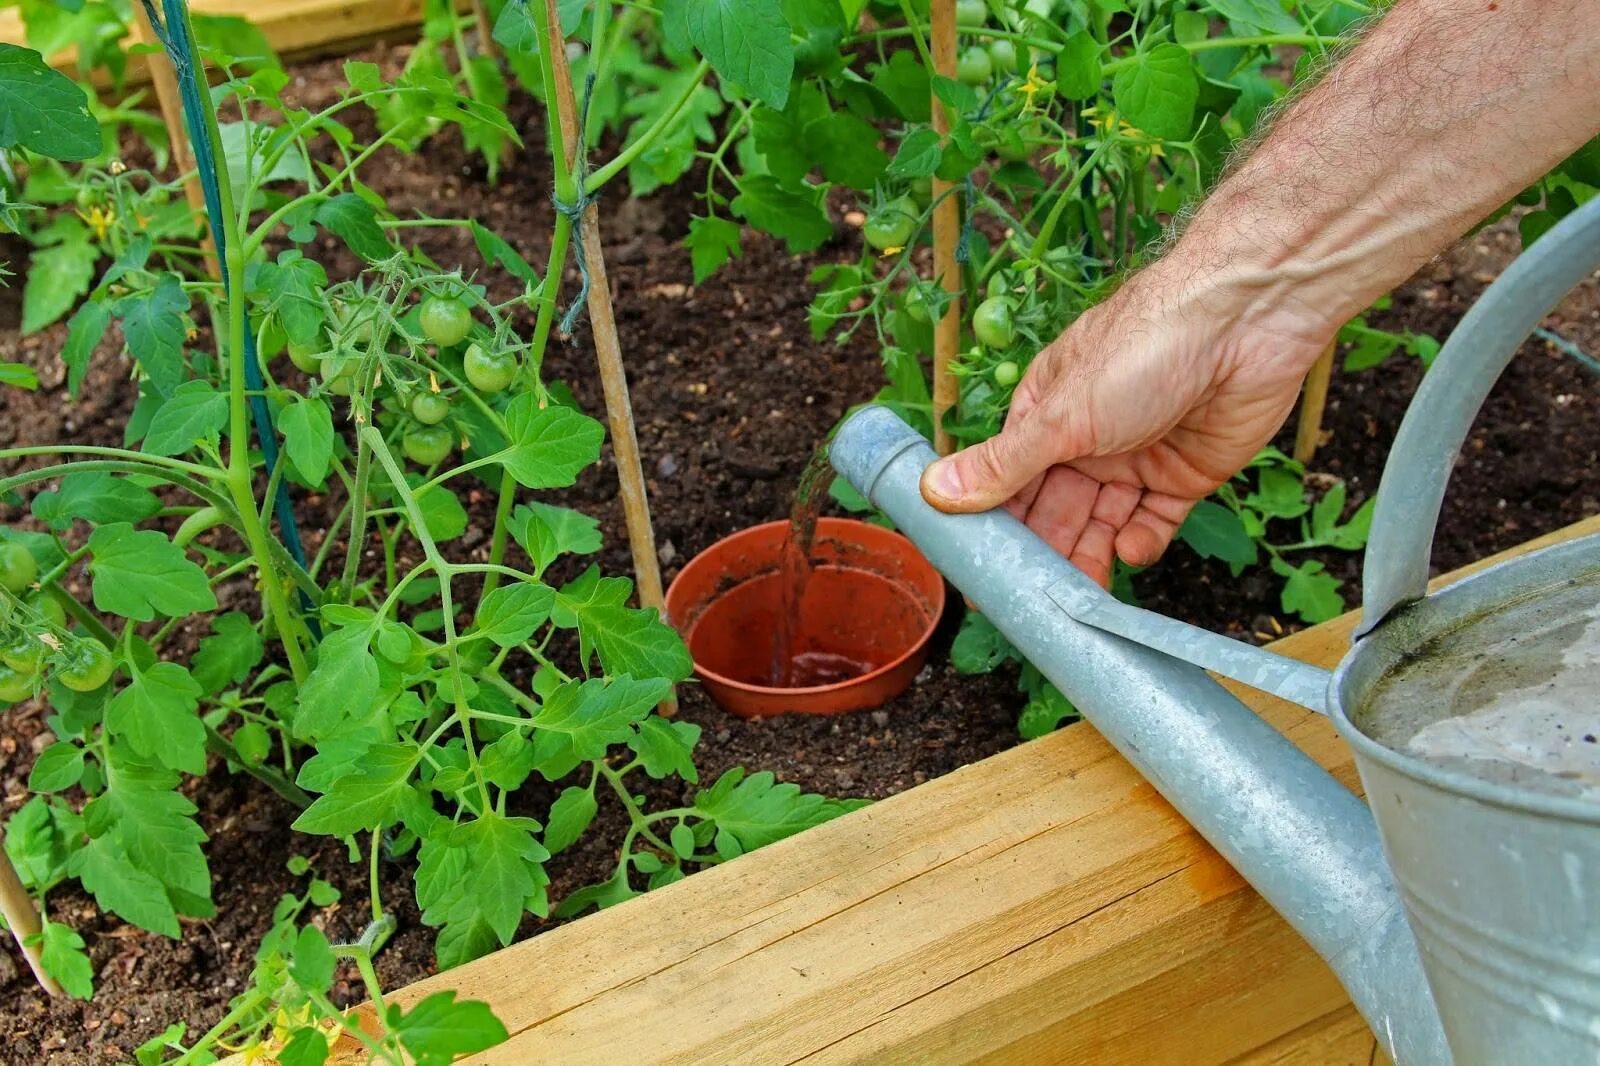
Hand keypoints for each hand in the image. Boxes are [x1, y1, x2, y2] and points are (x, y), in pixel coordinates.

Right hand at [919, 263, 1332, 586]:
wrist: (1249, 322)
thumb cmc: (1145, 348)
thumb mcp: (1062, 416)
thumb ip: (1003, 465)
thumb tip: (932, 492)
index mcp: (1046, 414)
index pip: (1007, 483)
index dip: (994, 529)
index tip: (981, 576)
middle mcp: (1087, 438)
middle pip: (1054, 510)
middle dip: (1044, 555)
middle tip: (1033, 603)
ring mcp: (1137, 456)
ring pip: (1102, 523)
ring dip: (1090, 558)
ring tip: (1081, 600)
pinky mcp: (1186, 473)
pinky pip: (1155, 521)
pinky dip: (1142, 542)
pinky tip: (1131, 551)